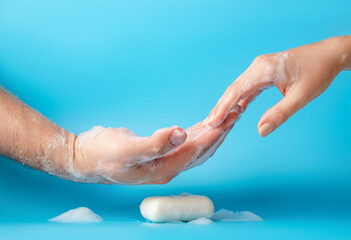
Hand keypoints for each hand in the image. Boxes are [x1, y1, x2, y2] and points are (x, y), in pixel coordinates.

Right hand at [70, 112, 238, 184]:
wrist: (86, 157)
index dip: (215, 133)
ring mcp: (165, 159)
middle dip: (221, 130)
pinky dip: (200, 130)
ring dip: (214, 129)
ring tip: (229, 113)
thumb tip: (182, 133)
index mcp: (164, 168)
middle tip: (237, 110)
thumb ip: (155, 143)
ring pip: (198, 145)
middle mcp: (169, 166)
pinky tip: (208, 122)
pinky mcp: (161, 150)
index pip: (197, 151)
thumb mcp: (126, 149)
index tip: (230, 116)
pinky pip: (187, 141)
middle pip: (203, 149)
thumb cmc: (102, 154)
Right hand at [206, 36, 350, 136]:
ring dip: (228, 104)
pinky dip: (240, 99)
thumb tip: (261, 131)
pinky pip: (247, 87)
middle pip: (233, 89)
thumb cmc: (318, 72)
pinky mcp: (264, 71)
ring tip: (217, 119)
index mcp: (264, 69)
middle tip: (209, 124)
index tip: (213, 122)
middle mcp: (258, 66)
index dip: (223, 107)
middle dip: (220, 107)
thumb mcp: (301, 96)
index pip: (237, 90)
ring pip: (238, 88)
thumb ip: (280, 114)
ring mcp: (260, 67)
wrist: (329, 55)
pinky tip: (235, 110)